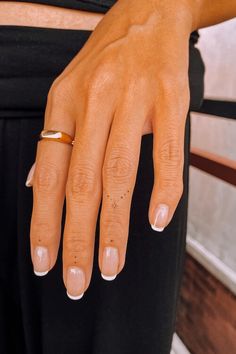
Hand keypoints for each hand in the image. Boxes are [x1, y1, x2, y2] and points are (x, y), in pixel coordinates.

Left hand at [26, 0, 191, 298]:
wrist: (146, 14)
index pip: (50, 176)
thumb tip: (37, 187)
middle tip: (79, 280)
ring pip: (119, 175)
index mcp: (63, 105)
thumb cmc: (106, 61)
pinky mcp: (169, 99)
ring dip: (113, 228)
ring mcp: (134, 101)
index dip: (44, 224)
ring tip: (110, 266)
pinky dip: (163, 191)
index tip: (45, 263)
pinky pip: (165, 152)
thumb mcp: (67, 93)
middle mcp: (94, 103)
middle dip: (77, 239)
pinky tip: (156, 221)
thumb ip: (55, 142)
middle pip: (82, 184)